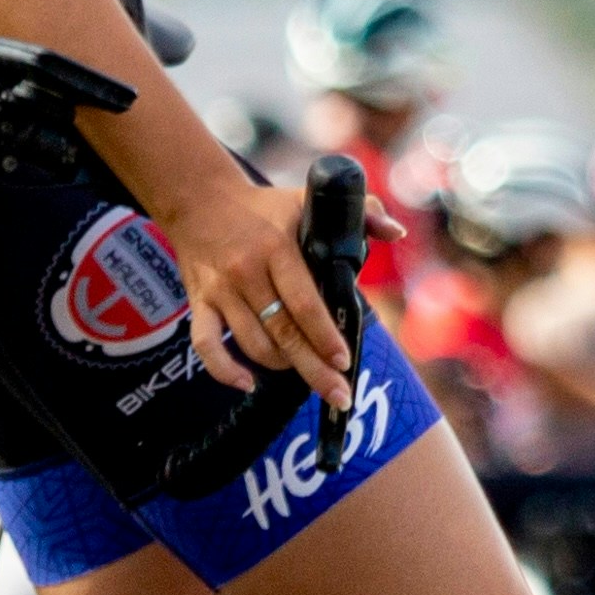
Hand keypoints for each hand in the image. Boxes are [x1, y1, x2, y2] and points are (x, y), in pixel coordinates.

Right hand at [154, 165, 353, 401]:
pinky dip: (224, 370)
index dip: (325, 335)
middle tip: (340, 395)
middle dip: (314, 369)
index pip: (304, 302)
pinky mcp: (200, 302)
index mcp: (277, 248)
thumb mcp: (309, 199)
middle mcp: (247, 272)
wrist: (198, 199)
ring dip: (282, 365)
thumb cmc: (263, 205)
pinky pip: (205, 345)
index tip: (344, 361)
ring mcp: (221, 290)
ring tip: (306, 371)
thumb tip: (396, 232)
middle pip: (283, 332)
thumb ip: (361, 211)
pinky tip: (247, 384)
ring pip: (253, 343)